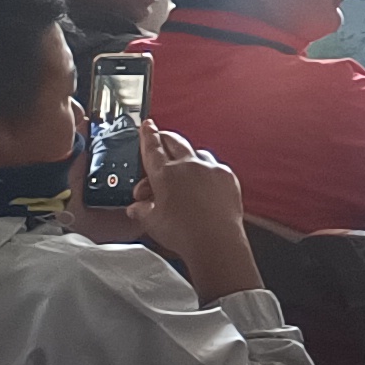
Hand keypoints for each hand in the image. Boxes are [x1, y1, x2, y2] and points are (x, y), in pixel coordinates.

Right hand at [127, 130, 261, 300]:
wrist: (215, 240)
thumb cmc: (182, 232)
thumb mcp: (151, 221)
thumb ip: (141, 210)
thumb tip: (136, 207)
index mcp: (165, 174)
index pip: (152, 148)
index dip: (147, 134)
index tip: (147, 125)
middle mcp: (189, 165)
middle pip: (175, 142)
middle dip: (165, 137)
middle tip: (160, 138)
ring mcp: (210, 168)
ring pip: (196, 152)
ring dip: (187, 156)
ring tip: (181, 167)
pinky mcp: (227, 176)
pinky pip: (214, 166)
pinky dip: (206, 170)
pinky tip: (203, 182)